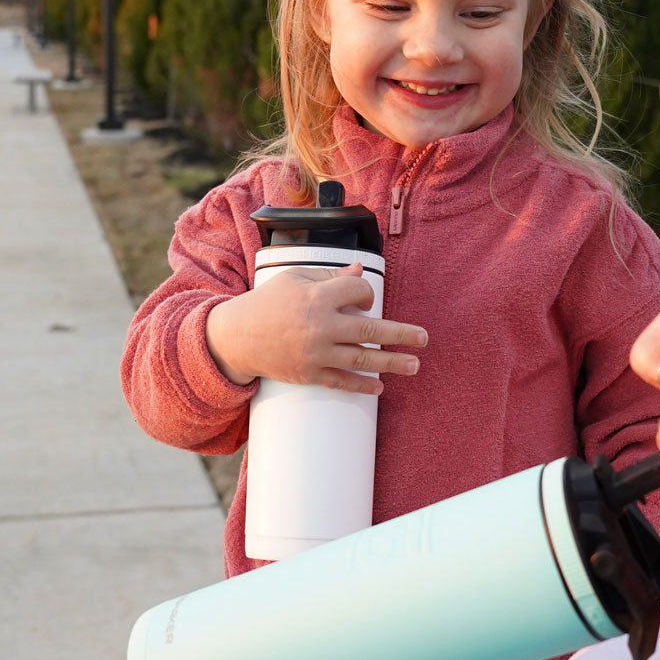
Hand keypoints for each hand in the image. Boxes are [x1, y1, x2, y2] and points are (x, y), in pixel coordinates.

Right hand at [206, 264, 427, 395]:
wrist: (236, 337)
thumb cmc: (266, 303)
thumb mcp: (294, 279)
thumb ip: (329, 276)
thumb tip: (358, 273)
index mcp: (318, 298)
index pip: (359, 294)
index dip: (366, 296)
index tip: (364, 301)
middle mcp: (320, 326)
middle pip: (371, 330)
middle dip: (401, 334)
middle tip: (424, 339)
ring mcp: (316, 353)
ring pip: (362, 358)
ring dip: (392, 362)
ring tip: (414, 365)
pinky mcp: (309, 374)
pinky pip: (342, 382)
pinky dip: (362, 385)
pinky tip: (380, 386)